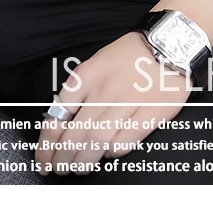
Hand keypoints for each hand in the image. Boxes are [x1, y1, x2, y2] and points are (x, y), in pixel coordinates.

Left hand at [35, 32, 190, 175]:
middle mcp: (105, 88)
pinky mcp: (151, 112)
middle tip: (58, 168)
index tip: (43, 154)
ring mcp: (128, 101)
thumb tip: (61, 119)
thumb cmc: (131, 54)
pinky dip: (113, 152)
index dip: (47, 140)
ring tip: (79, 168)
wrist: (169, 43)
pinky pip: (125, 141)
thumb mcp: (97, 62)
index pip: (58, 113)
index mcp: (88, 75)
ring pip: (96, 141)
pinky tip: (108, 152)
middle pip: (74, 133)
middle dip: (62, 157)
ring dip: (84, 160)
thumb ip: (81, 89)